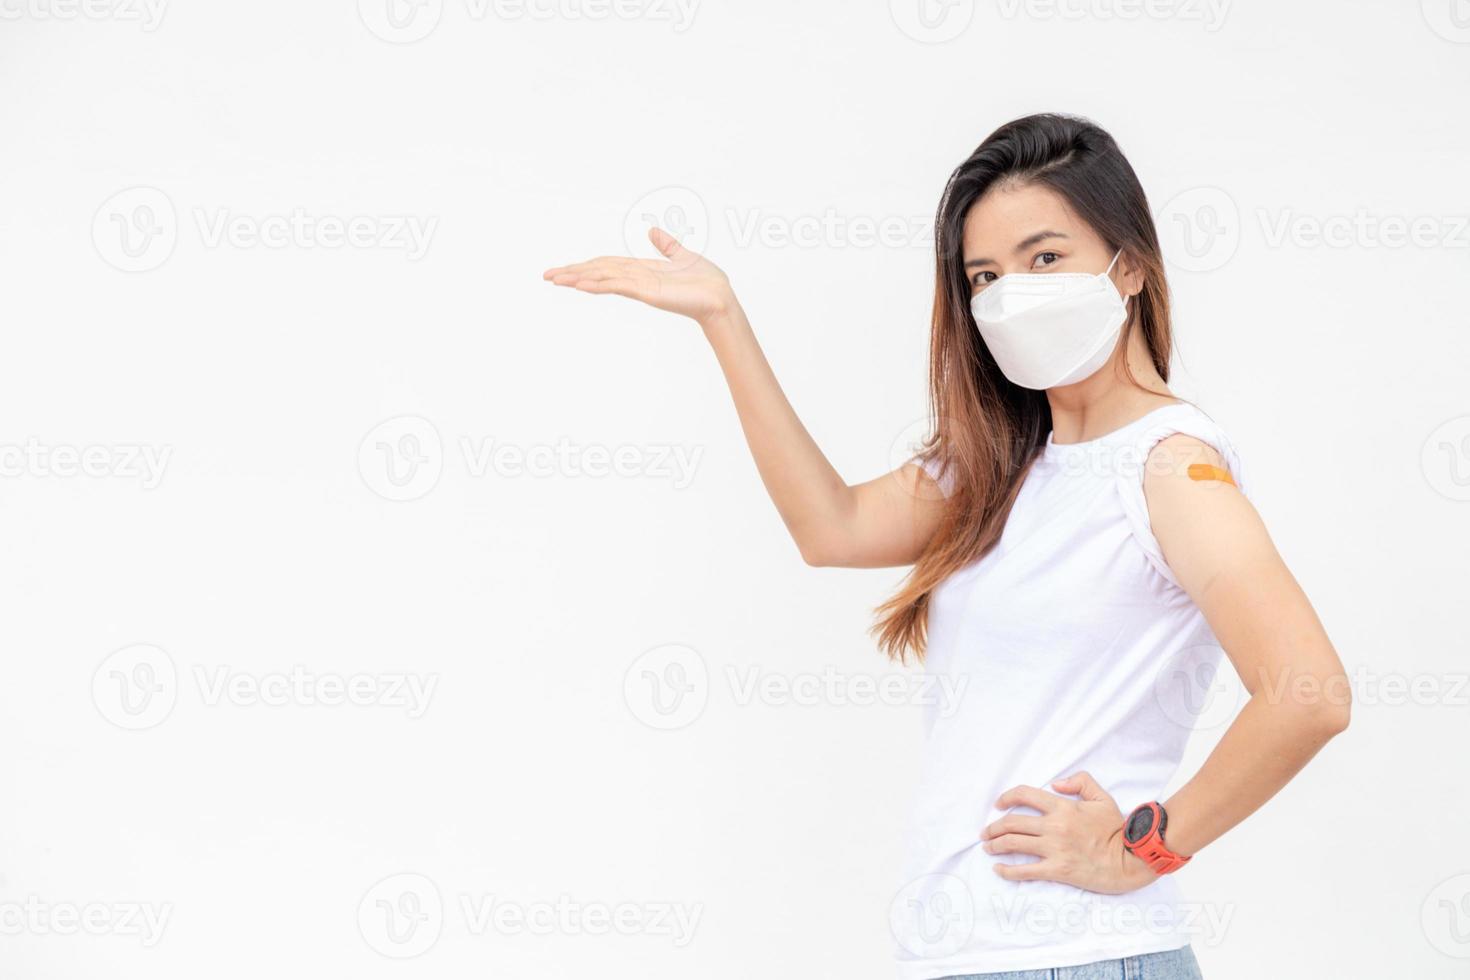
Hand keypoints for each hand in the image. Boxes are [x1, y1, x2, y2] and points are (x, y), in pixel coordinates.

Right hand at [543, 227, 736, 326]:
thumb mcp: (682, 255)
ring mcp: (640, 286)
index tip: (564, 270)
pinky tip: (582, 283)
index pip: (606, 265)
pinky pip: (619, 285)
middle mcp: (636, 278)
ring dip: (579, 278)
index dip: (584, 265)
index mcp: (641, 270)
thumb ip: (666, 244)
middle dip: (572, 273)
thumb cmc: (705, 281)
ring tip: (555, 279)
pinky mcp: (647, 292)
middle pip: (598, 272)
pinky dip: (600, 283)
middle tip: (546, 276)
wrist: (720, 297)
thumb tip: (653, 231)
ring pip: (603, 279)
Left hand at [980, 772, 1156, 894]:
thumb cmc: (1117, 829)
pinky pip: (1025, 871)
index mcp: (1063, 807)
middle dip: (994, 827)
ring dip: (995, 845)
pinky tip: (998, 870)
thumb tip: (1056, 783)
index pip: (1025, 795)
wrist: (1130, 859)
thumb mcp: (1102, 798)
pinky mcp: (1057, 870)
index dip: (1006, 797)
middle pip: (1012, 823)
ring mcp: (1054, 849)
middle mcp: (1054, 826)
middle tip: (986, 832)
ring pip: (1014, 844)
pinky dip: (1008, 871)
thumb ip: (1080, 782)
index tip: (998, 804)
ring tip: (988, 847)